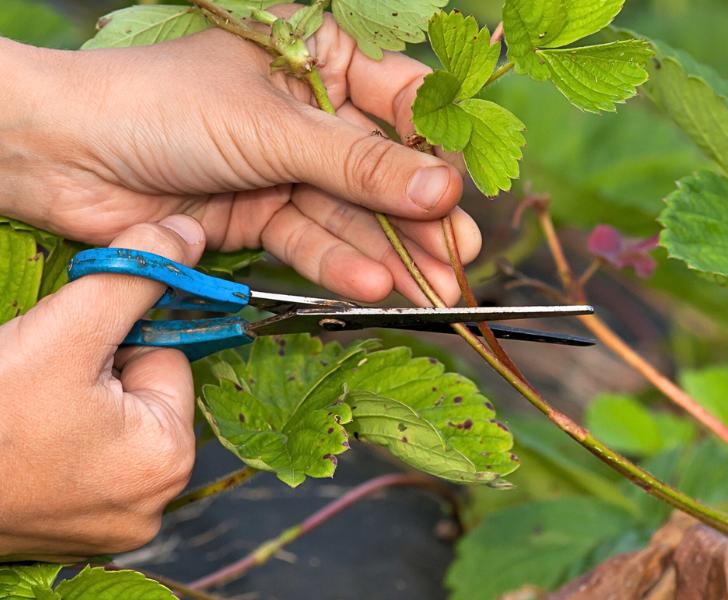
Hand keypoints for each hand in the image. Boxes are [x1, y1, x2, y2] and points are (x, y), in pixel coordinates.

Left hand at [0, 7, 479, 304]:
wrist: (62, 156)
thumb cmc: (160, 105)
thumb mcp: (274, 127)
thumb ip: (360, 164)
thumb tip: (442, 188)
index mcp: (316, 58)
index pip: (399, 100)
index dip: (435, 147)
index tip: (465, 189)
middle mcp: (306, 114)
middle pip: (380, 168)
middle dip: (418, 217)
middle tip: (458, 257)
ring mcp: (283, 166)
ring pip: (349, 213)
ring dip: (387, 252)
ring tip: (429, 288)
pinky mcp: (259, 213)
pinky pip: (309, 239)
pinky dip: (337, 264)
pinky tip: (371, 285)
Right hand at [0, 216, 205, 560]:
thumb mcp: (68, 329)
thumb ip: (133, 275)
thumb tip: (187, 235)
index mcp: (168, 459)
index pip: (166, 358)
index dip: (115, 340)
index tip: (67, 355)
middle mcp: (151, 501)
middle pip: (139, 391)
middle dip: (93, 372)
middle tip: (38, 384)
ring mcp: (110, 522)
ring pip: (107, 420)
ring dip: (70, 401)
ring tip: (25, 411)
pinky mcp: (69, 528)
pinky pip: (79, 455)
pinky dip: (54, 437)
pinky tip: (20, 439)